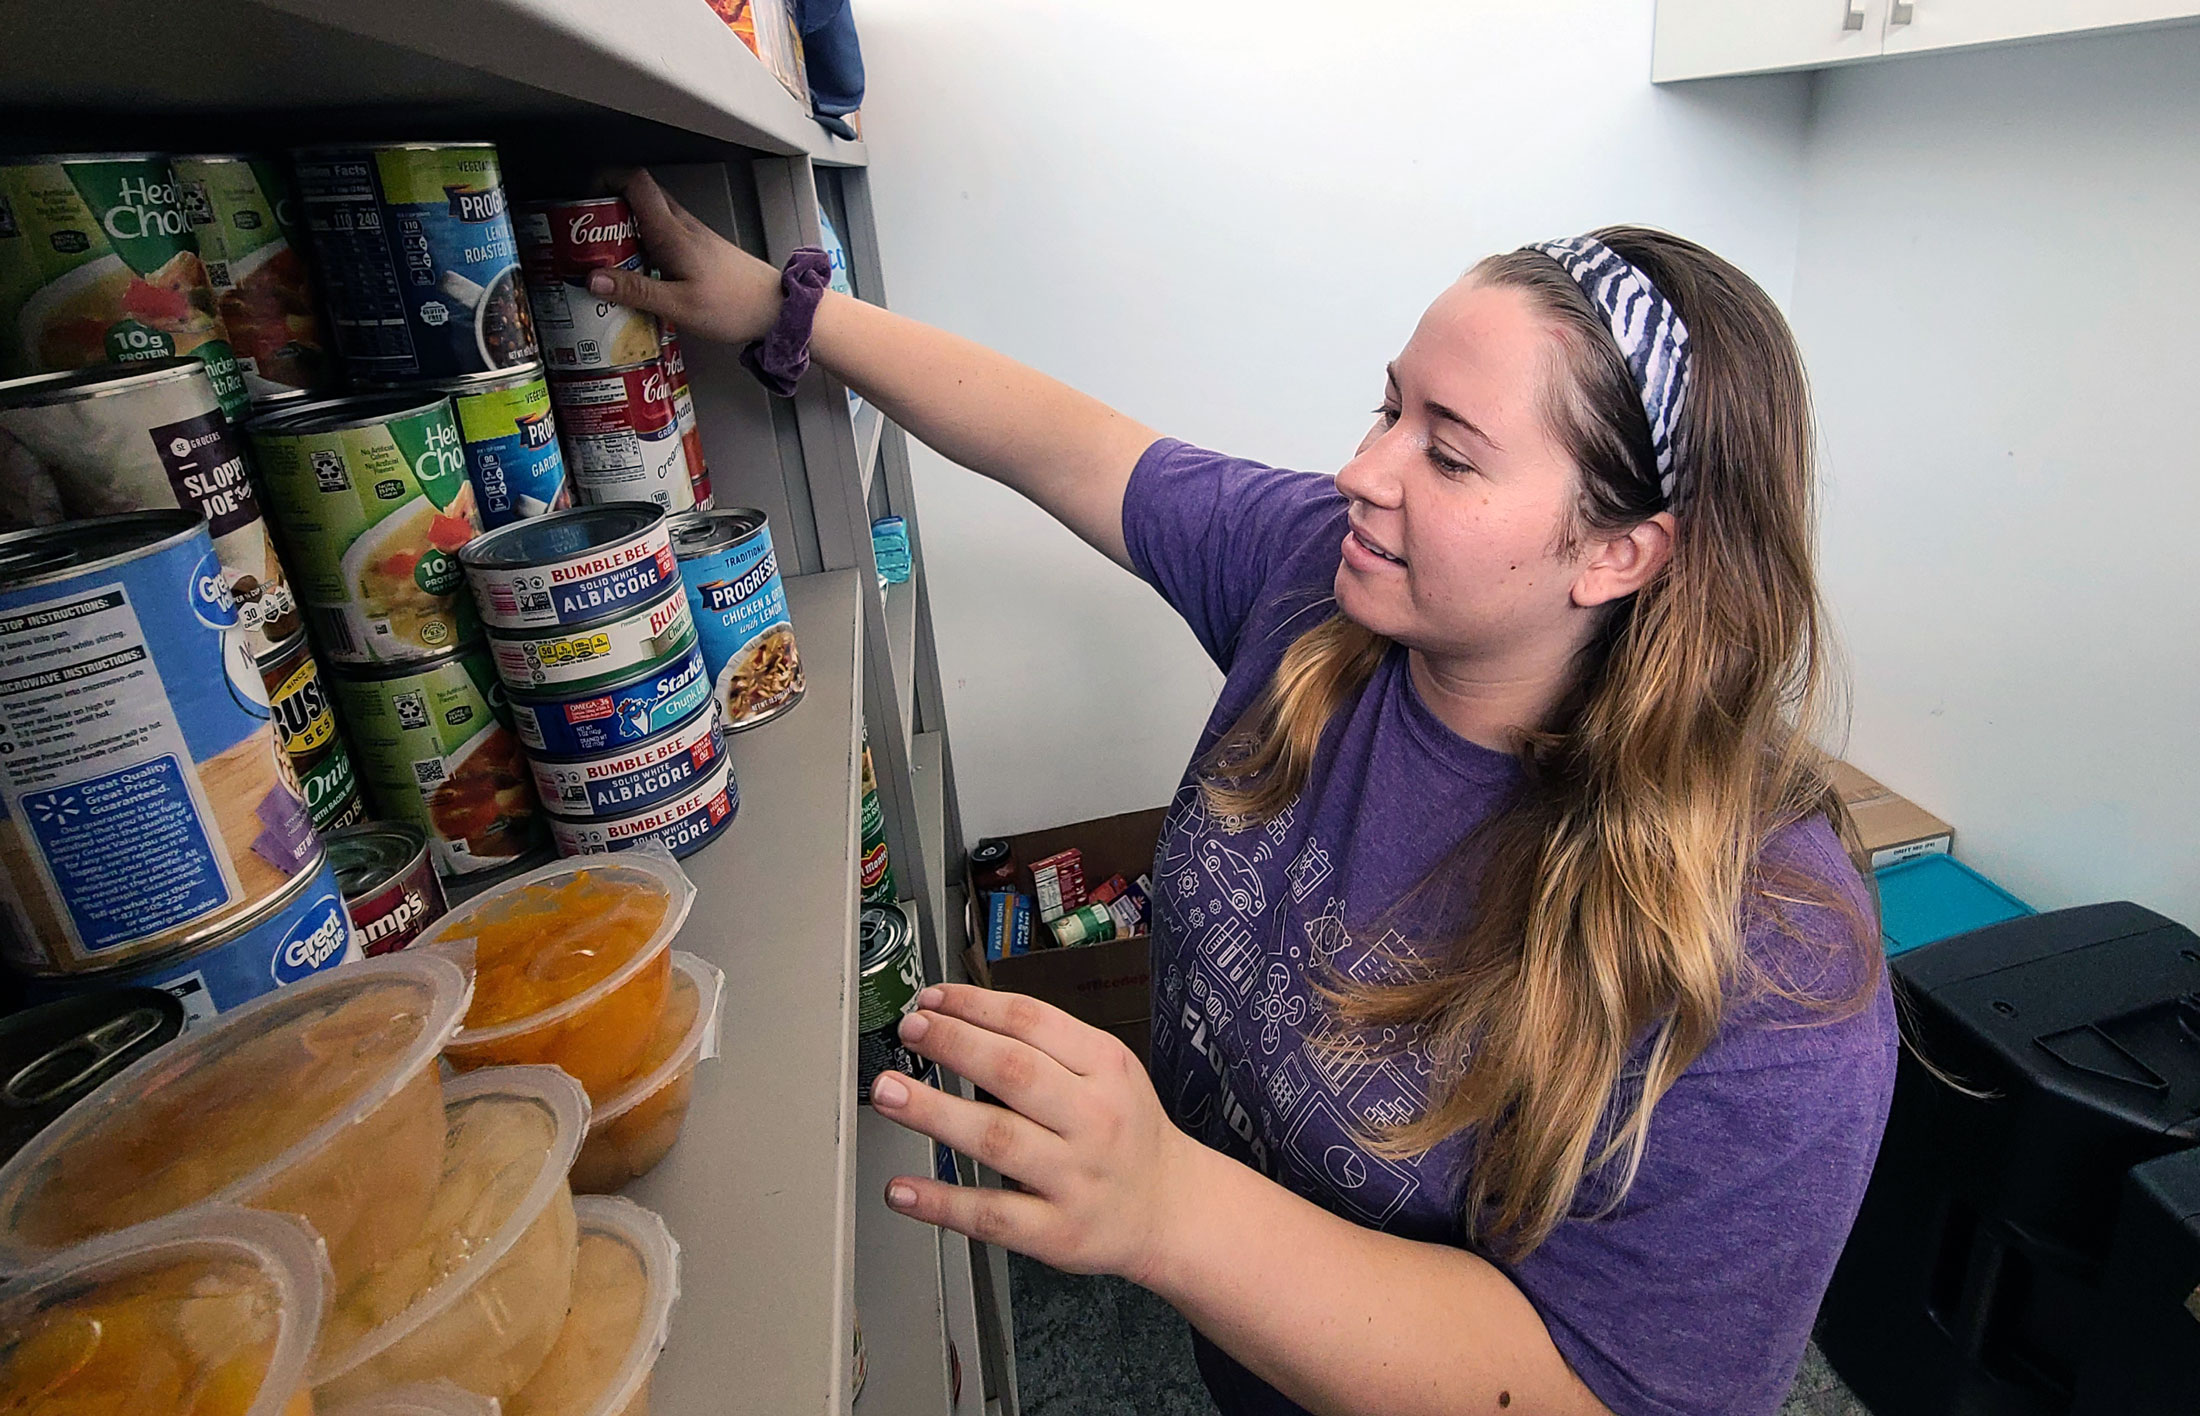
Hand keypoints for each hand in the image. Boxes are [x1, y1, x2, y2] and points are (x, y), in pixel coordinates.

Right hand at [586, 169, 784, 344]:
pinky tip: (638, 272)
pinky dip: (644, 244)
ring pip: (650, 217)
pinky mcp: (700, 250)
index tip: (583, 197)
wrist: (778, 309)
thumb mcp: (679, 306)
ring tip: (606, 259)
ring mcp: (693, 236)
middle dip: (607, 209)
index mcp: (673, 232)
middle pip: (638, 197)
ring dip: (625, 229)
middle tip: (586, 237)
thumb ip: (636, 292)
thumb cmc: (735, 306)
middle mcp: (682, 226)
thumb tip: (593, 280)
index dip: (606, 179)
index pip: (635, 182)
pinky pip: (663, 235)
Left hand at [869, 984, 1199, 1285]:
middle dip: (953, 1045)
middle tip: (908, 1033)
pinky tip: (902, 1189)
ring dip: (933, 1112)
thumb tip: (958, 1018)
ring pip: (996, 1139)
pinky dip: (941, 1202)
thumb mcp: (1110, 1071)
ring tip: (889, 1093)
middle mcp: (1094, 1120)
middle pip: (1013, 1072)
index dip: (974, 1006)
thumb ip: (1047, 1046)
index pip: (1033, 1023)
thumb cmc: (1126, 1132)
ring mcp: (1075, 1178)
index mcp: (1107, 1068)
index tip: (930, 1001)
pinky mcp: (1056, 1233)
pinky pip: (991, 1215)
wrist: (1170, 1209)